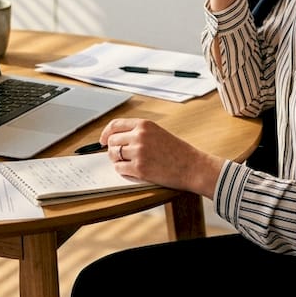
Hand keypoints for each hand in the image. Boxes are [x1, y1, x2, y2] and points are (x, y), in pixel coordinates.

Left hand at [99, 118, 223, 197]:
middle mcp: (139, 136)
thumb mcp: (157, 133)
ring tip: (129, 163)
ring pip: (113, 156)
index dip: (106, 133)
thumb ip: (138, 133)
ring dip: (117, 161)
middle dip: (112, 149)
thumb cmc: (177, 151)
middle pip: (112, 141)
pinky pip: (120, 169)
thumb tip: (114, 139)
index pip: (115, 125)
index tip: (102, 140)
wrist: (192, 166)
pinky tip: (134, 171)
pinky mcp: (139, 169)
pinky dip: (123, 171)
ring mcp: (138, 152)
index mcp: (144, 125)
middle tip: (119, 156)